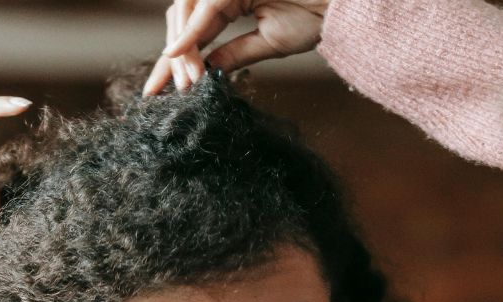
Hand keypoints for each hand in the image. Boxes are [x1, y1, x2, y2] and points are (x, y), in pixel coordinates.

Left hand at [143, 0, 329, 95]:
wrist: (346, 7)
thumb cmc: (319, 15)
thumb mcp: (269, 41)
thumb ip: (234, 54)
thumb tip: (206, 73)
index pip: (194, 33)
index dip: (173, 62)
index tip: (157, 91)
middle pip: (182, 20)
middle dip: (173, 60)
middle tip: (170, 92)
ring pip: (187, 14)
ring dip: (182, 52)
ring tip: (184, 83)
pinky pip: (205, 10)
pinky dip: (190, 34)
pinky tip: (176, 56)